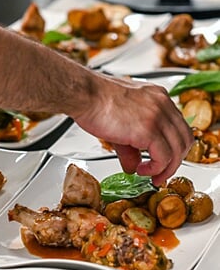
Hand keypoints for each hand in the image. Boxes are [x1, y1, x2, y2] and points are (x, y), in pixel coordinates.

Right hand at [73, 75, 193, 185]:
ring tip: (151, 175)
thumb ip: (131, 145)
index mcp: (158, 97)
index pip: (178, 125)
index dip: (173, 146)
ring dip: (166, 168)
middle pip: (185, 138)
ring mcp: (158, 116)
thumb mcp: (120, 119)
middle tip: (161, 173)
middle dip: (175, 160)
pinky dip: (156, 169)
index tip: (164, 158)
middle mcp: (163, 104)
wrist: (85, 94)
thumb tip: (132, 165)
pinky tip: (142, 170)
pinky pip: (163, 157)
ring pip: (178, 150)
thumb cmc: (94, 100)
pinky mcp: (149, 130)